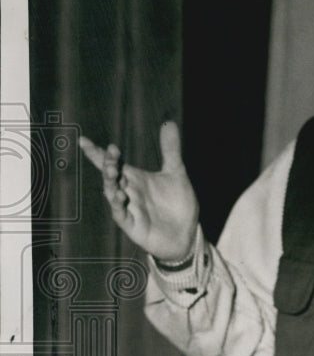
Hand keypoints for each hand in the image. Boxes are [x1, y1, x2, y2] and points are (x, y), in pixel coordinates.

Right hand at [79, 122, 199, 262]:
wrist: (187, 234)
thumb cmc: (177, 205)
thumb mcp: (176, 173)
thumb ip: (170, 149)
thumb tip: (169, 122)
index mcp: (135, 178)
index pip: (112, 163)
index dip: (97, 153)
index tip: (83, 140)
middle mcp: (128, 191)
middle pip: (110, 176)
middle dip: (108, 164)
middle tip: (112, 153)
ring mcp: (129, 209)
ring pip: (112, 194)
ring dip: (111, 183)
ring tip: (113, 171)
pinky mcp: (133, 225)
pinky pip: (121, 215)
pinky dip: (119, 205)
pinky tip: (120, 195)